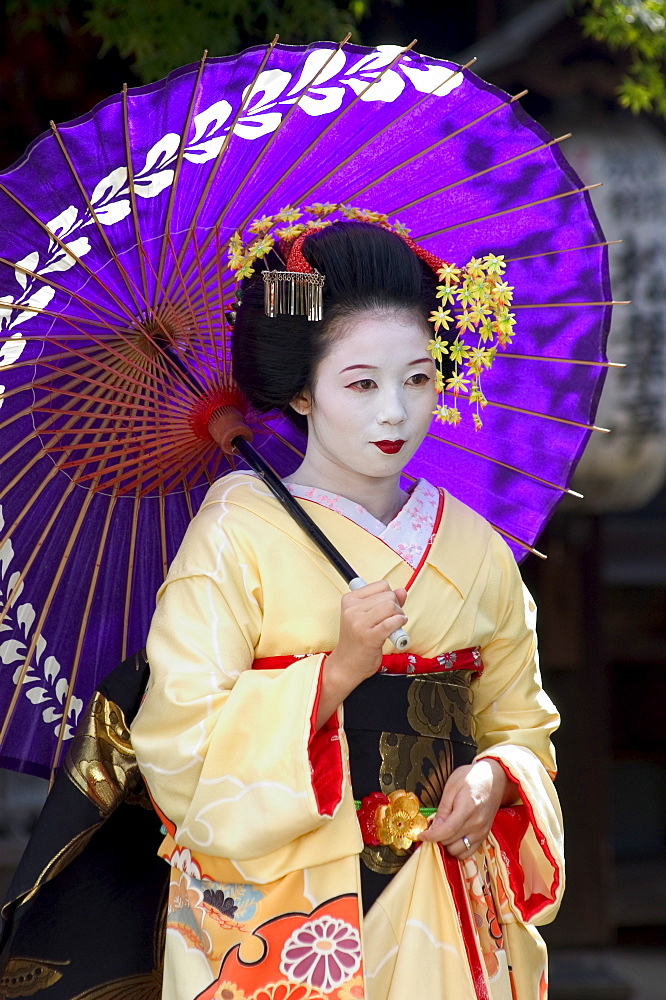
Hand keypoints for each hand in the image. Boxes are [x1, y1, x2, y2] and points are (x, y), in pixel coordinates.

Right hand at [315, 581, 406, 727]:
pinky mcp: (369, 637)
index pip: (382, 585)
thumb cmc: (357, 641)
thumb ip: (385, 601)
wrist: (346, 665)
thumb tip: (401, 591)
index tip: (386, 609)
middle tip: (391, 620)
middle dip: (396, 607)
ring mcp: (359, 623)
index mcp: (350, 600)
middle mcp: (352, 609)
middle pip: (388, 595)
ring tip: (394, 626)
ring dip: (399, 616)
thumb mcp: (367, 616)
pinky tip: (397, 630)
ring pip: (391, 607)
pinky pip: (392, 622)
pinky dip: (399, 624)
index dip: (390, 596)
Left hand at [418, 758, 512, 857]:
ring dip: (447, 845)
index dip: (431, 836)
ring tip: (443, 832)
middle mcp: (477, 824)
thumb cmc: (473, 778)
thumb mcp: (452, 786)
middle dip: (437, 838)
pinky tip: (453, 838)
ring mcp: (482, 831)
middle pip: (451, 842)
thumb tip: (434, 827)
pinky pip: (469, 852)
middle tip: (431, 828)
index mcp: (467, 808)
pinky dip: (458, 849)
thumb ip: (443, 808)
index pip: (447, 831)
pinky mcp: (484, 836)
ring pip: (459, 851)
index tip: (421, 835)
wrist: (495, 779)